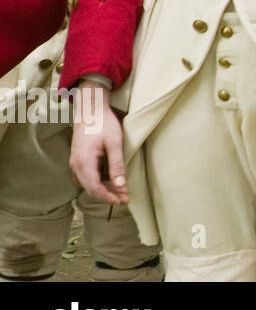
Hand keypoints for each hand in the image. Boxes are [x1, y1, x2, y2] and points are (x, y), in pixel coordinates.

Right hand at [68, 83, 127, 204]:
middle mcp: (76, 164)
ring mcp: (75, 162)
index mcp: (83, 161)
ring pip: (89, 183)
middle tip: (126, 198)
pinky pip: (88, 176)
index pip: (95, 188)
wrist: (90, 108)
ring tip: (122, 192)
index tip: (123, 200)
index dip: (108, 197)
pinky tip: (112, 182)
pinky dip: (100, 182)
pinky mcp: (78, 159)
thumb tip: (120, 185)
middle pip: (91, 188)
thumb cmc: (103, 123)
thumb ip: (116, 164)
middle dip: (108, 196)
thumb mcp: (114, 142)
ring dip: (104, 190)